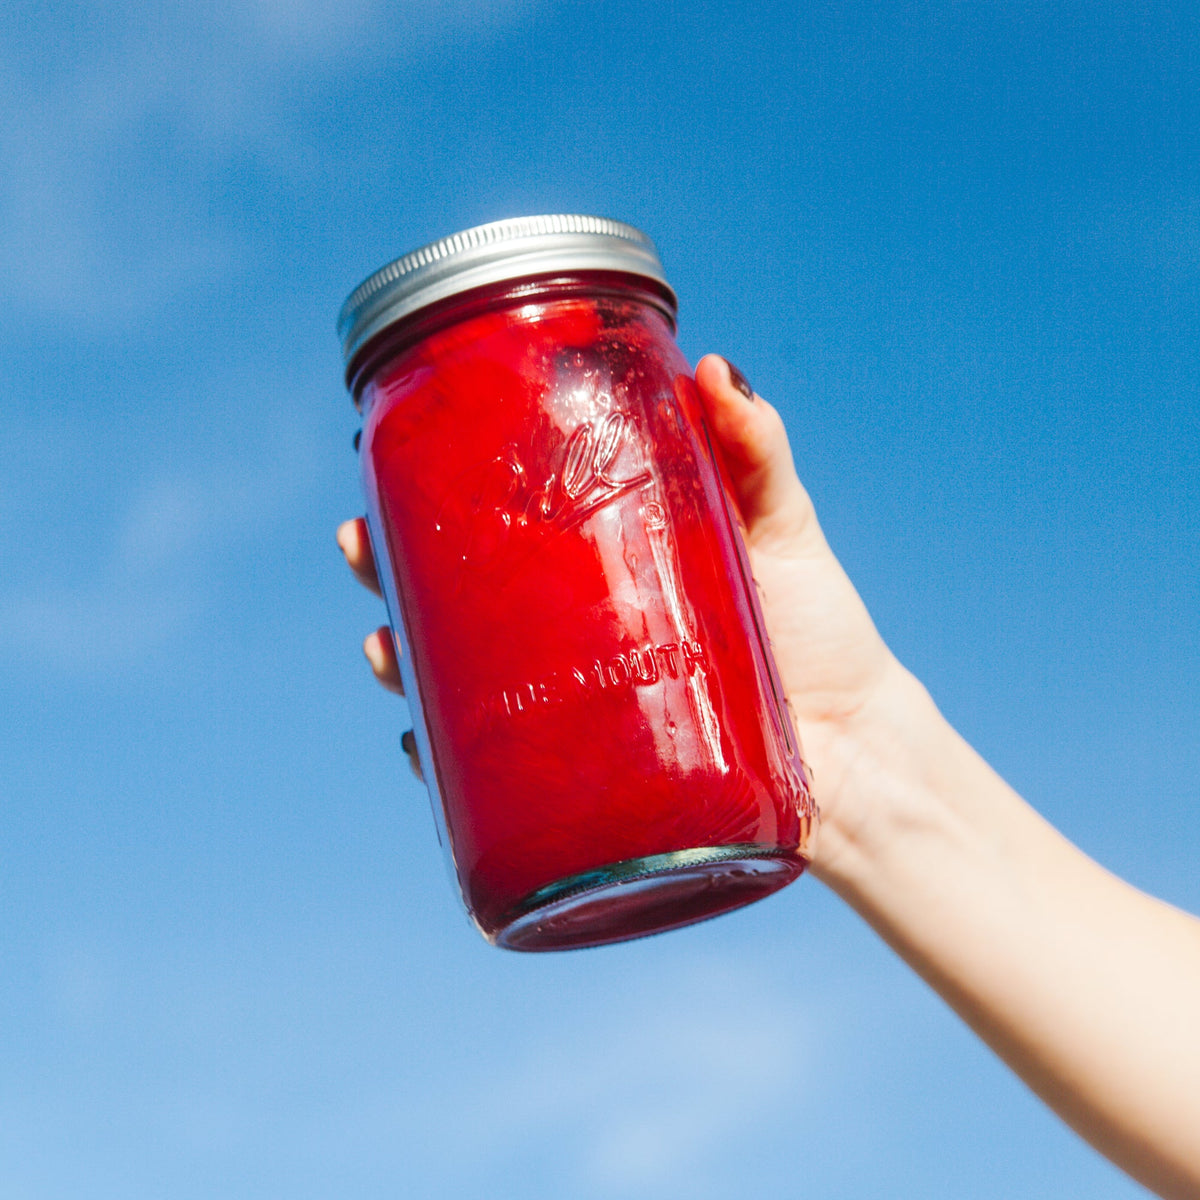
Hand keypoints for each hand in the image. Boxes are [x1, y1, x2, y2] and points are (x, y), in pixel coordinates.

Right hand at [336, 354, 917, 873]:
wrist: (858, 752)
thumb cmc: (820, 632)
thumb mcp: (780, 527)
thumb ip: (756, 448)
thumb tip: (716, 367)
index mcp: (602, 567)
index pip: (500, 525)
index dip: (434, 498)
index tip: (391, 465)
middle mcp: (572, 635)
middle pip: (457, 600)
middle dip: (391, 573)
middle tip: (360, 547)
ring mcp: (572, 707)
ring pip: (458, 684)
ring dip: (404, 664)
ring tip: (385, 646)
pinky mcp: (585, 780)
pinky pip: (493, 774)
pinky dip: (446, 765)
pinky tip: (418, 748)